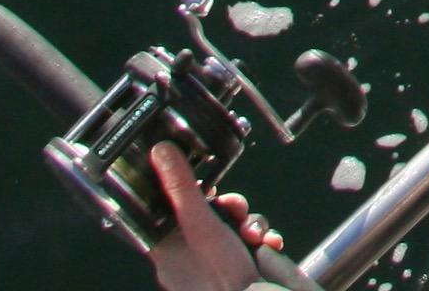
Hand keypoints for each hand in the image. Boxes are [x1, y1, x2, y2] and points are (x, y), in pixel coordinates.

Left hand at [144, 144, 276, 290]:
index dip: (187, 192)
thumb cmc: (220, 278)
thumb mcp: (200, 225)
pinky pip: (255, 237)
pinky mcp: (246, 262)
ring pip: (236, 222)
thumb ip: (182, 188)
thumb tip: (160, 150)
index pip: (169, 210)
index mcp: (169, 249)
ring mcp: (221, 259)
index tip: (201, 183)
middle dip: (230, 206)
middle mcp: (193, 254)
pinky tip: (269, 244)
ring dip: (252, 221)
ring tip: (255, 236)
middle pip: (209, 212)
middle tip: (236, 208)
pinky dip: (265, 236)